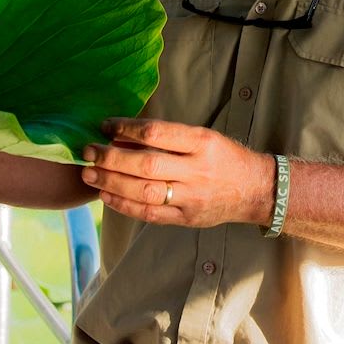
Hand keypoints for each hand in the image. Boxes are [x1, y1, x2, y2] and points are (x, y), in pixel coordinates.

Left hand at [82, 119, 273, 228]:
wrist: (255, 189)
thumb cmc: (224, 157)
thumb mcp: (203, 136)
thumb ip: (167, 137)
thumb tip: (121, 135)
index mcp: (202, 143)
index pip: (157, 133)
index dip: (126, 128)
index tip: (105, 125)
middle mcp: (198, 170)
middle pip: (147, 164)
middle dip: (111, 158)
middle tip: (88, 152)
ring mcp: (192, 197)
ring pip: (145, 191)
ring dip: (111, 183)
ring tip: (89, 174)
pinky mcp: (187, 218)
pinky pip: (150, 213)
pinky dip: (124, 204)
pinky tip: (106, 195)